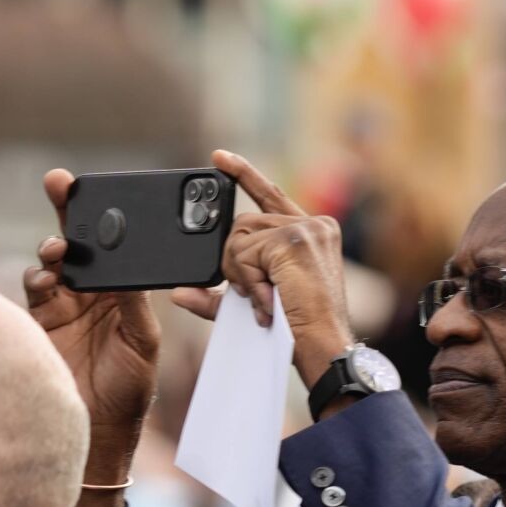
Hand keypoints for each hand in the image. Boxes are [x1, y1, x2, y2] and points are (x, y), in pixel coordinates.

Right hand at [25, 169, 160, 506]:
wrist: (96, 433)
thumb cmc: (129, 390)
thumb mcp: (142, 343)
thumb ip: (131, 305)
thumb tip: (126, 268)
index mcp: (123, 291)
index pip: (116, 245)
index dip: (109, 217)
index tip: (101, 191)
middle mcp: (92, 292)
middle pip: (78, 241)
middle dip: (67, 210)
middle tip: (61, 182)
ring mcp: (62, 305)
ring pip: (52, 261)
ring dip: (53, 249)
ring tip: (58, 251)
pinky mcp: (38, 322)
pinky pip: (34, 289)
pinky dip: (37, 278)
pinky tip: (46, 279)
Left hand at [173, 151, 352, 387]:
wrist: (326, 348)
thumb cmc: (301, 331)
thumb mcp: (259, 303)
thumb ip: (222, 292)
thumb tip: (180, 293)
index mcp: (313, 233)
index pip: (271, 196)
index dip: (243, 174)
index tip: (218, 158)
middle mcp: (315, 225)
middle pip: (245, 224)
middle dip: (236, 262)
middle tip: (255, 294)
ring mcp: (306, 230)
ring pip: (240, 237)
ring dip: (241, 273)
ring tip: (265, 299)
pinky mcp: (293, 241)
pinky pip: (244, 253)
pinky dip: (247, 280)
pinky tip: (267, 298)